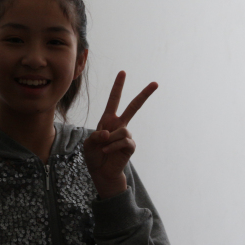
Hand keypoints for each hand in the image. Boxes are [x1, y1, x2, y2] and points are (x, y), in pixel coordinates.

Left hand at [83, 71, 157, 198]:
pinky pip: (124, 142)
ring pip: (122, 130)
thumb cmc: (94, 156)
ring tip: (103, 148)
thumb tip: (109, 133)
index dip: (118, 87)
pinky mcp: (130, 146)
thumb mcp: (89, 144)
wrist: (101, 172)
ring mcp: (126, 135)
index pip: (114, 100)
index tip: (123, 72)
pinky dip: (113, 147)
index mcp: (108, 120)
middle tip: (156, 83)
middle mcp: (119, 125)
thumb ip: (96, 136)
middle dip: (144, 94)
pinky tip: (107, 152)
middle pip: (134, 106)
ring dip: (110, 140)